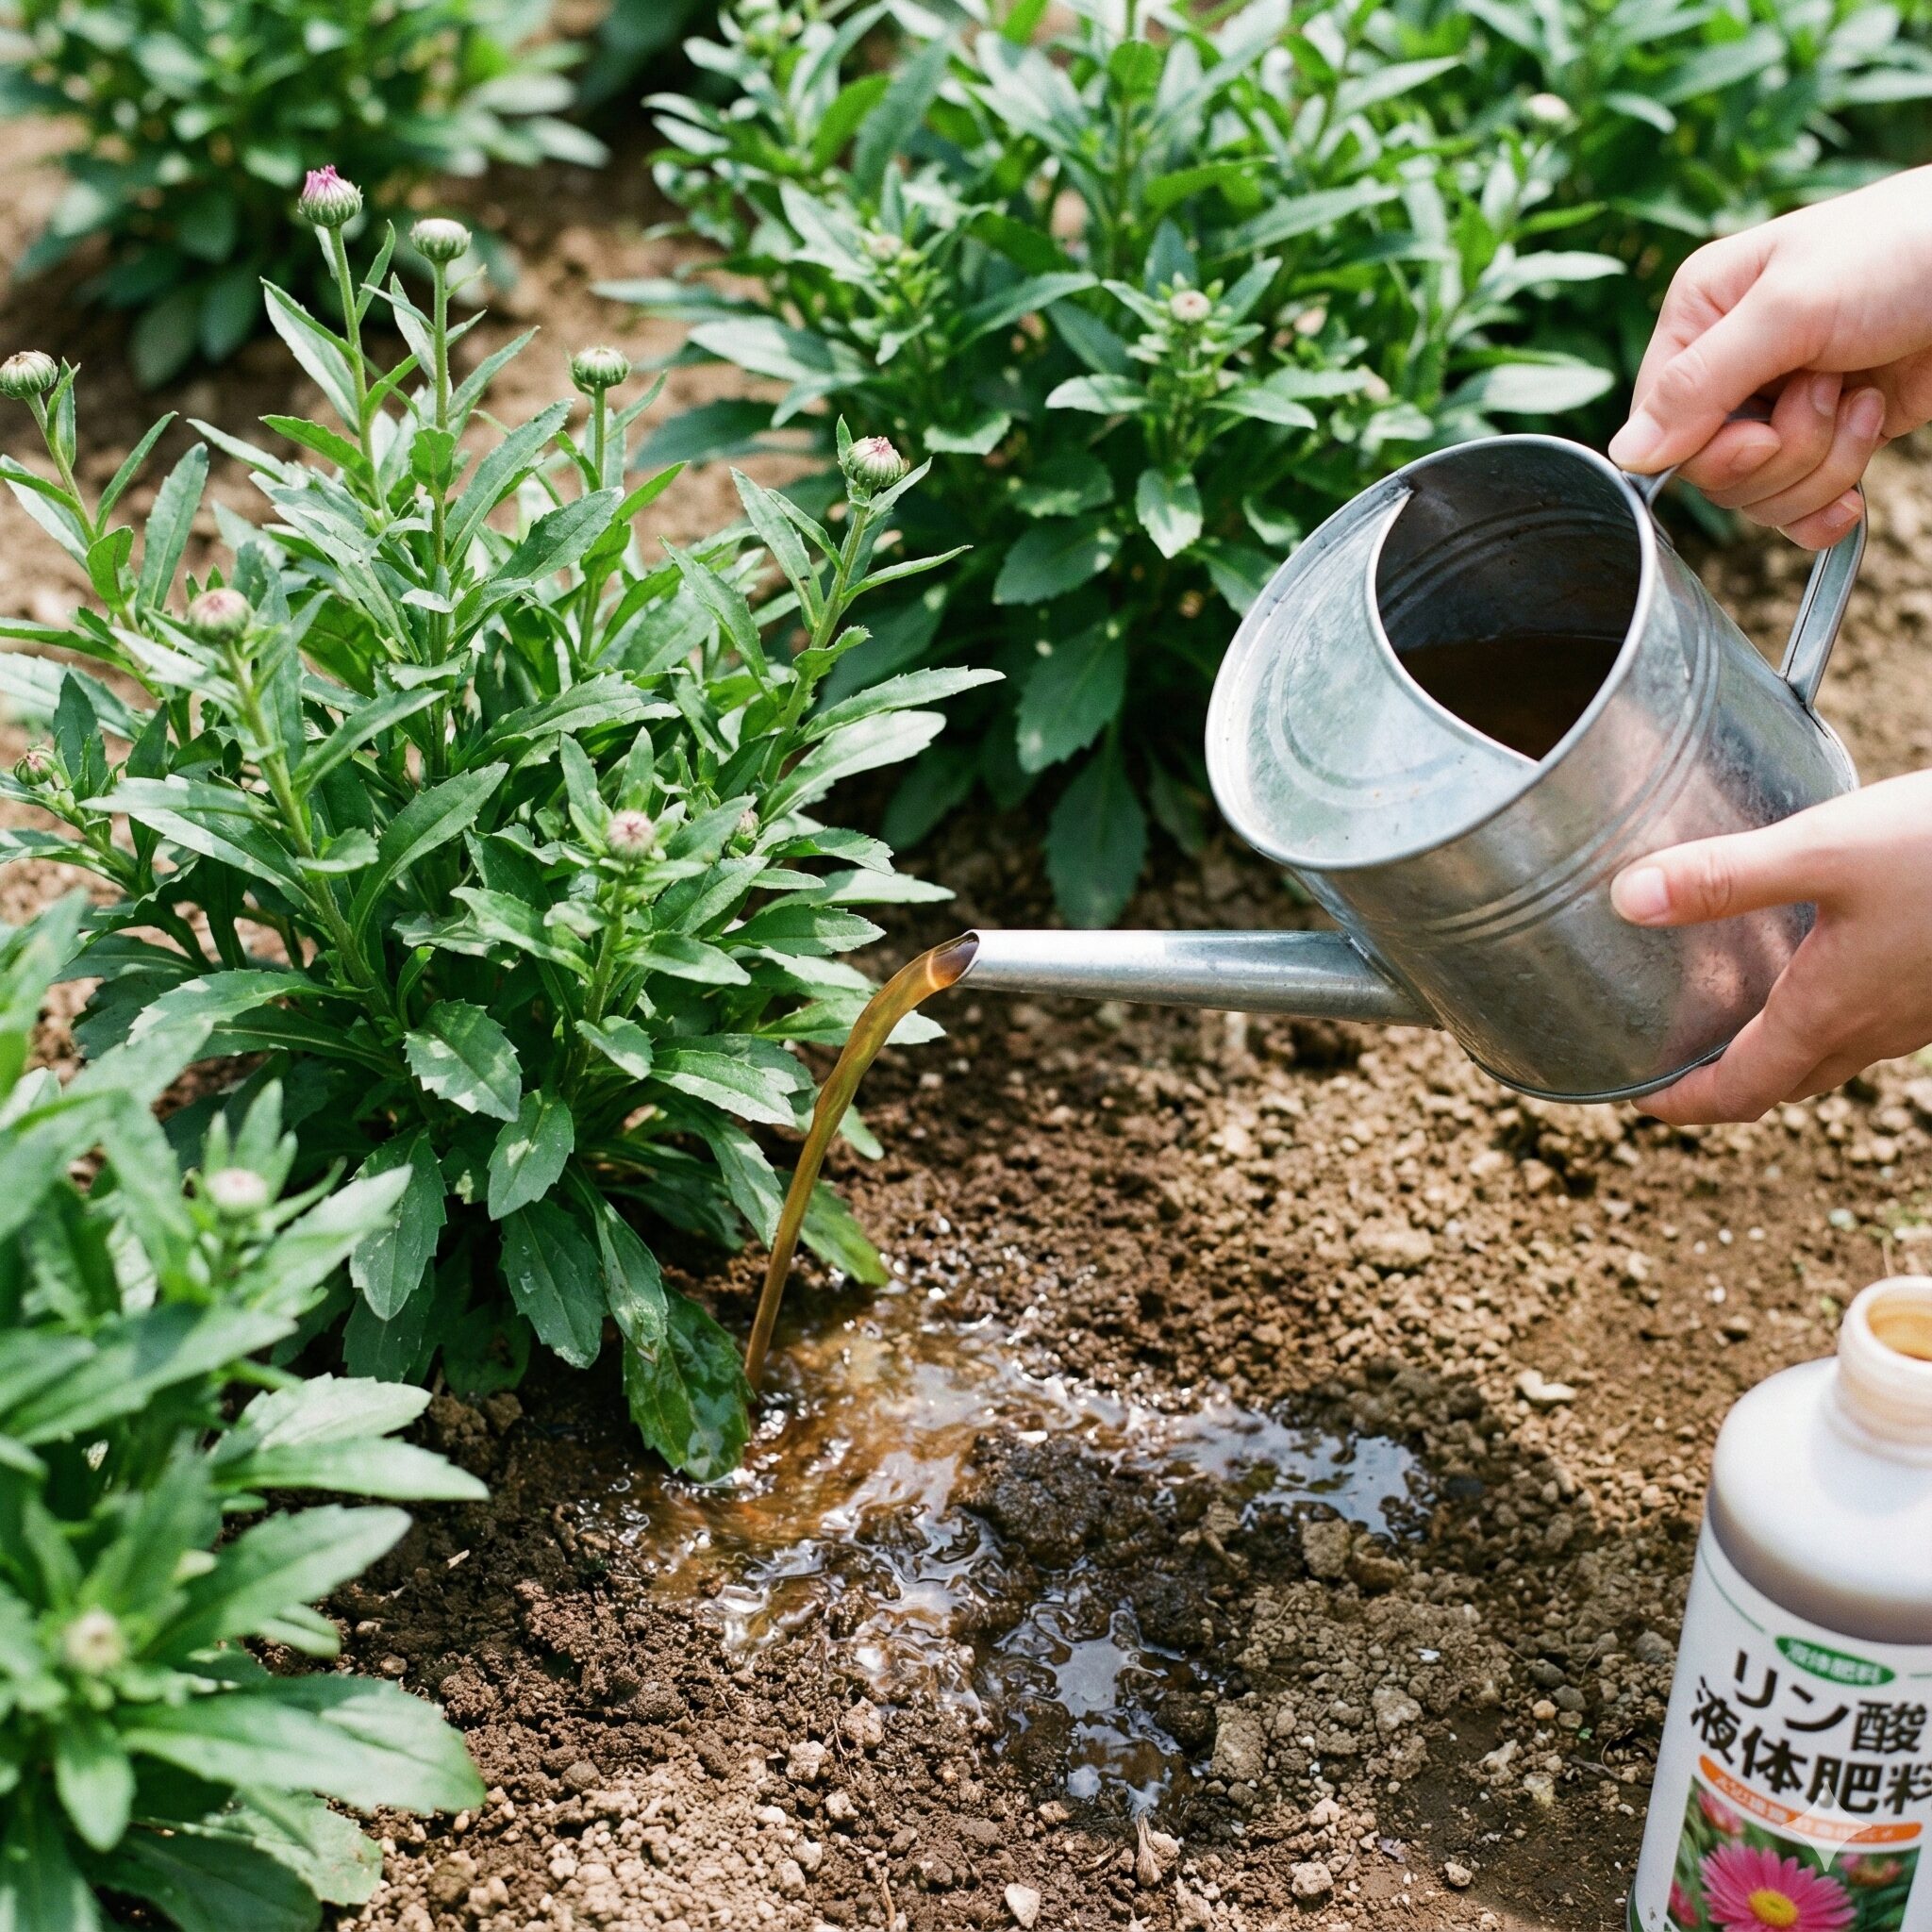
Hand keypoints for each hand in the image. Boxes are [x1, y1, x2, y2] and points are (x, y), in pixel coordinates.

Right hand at [1609, 166, 1931, 547]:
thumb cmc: (1904, 251)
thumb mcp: (1789, 309)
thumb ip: (1700, 384)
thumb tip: (1627, 457)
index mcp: (1701, 317)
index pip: (1660, 428)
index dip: (1712, 448)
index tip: (1764, 427)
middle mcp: (1733, 365)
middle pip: (1713, 470)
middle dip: (1783, 451)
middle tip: (1831, 391)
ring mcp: (1783, 405)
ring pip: (1761, 493)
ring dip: (1823, 463)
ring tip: (1864, 400)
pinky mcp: (1831, 435)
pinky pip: (1799, 508)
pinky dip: (1831, 502)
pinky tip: (1859, 480)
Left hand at [1610, 772, 1931, 1123]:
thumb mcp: (1823, 850)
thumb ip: (1722, 877)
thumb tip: (1627, 899)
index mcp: (1827, 1015)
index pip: (1737, 1093)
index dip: (1680, 1106)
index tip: (1635, 1101)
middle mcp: (1874, 1030)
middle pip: (1782, 1083)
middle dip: (1722, 1082)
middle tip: (1671, 1058)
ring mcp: (1918, 1013)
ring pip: (1834, 1054)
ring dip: (1778, 1048)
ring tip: (1732, 1011)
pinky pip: (1877, 1021)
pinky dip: (1829, 1014)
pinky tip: (1820, 960)